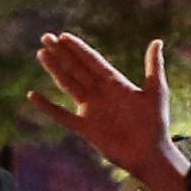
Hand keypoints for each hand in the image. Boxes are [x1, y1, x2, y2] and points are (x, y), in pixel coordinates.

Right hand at [33, 31, 189, 190]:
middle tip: (46, 37)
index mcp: (115, 83)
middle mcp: (100, 93)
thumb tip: (157, 41)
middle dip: (62, 53)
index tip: (64, 35)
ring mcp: (91, 109)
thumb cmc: (156, 124)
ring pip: (68, 85)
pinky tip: (33, 95)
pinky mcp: (85, 128)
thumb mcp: (156, 92)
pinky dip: (47, 106)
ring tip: (42, 54)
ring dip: (55, 70)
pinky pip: (61, 115)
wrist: (150, 154)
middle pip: (77, 68)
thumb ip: (153, 66)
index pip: (92, 61)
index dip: (78, 49)